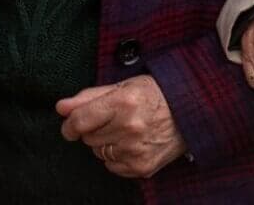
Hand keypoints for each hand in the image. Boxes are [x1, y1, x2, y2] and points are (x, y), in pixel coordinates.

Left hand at [56, 75, 186, 178]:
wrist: (193, 111)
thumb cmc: (157, 94)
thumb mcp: (125, 85)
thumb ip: (90, 96)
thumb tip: (61, 107)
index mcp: (124, 102)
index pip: (80, 121)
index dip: (71, 123)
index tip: (72, 124)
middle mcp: (129, 127)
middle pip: (88, 137)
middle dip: (96, 128)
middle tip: (116, 117)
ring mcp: (136, 150)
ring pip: (99, 152)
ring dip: (107, 142)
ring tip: (128, 128)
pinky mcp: (141, 167)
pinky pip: (112, 166)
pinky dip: (118, 156)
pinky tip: (134, 142)